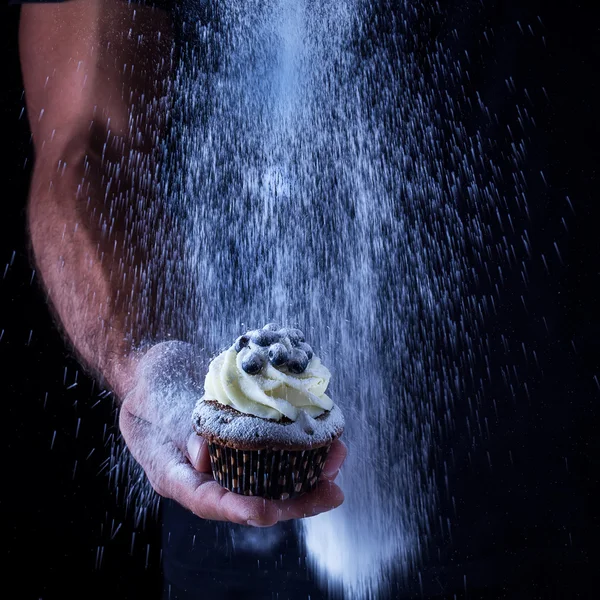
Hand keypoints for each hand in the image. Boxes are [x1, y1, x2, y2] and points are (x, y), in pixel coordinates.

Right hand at [119, 341, 346, 526]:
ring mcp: (226, 455)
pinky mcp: (242, 435)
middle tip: (331, 493)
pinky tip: (324, 437)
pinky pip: (272, 448)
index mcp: (175, 473)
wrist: (156, 366)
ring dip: (306, 472)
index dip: (237, 509)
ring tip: (337, 461)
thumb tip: (204, 461)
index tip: (269, 513)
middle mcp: (206, 472)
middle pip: (250, 495)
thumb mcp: (154, 401)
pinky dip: (297, 444)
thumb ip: (177, 429)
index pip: (207, 499)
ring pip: (268, 475)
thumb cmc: (148, 383)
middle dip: (294, 499)